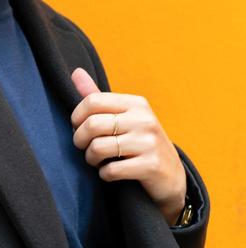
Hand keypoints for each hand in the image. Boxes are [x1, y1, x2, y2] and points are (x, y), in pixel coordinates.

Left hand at [70, 67, 186, 224]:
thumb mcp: (123, 117)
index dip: (76, 117)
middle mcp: (144, 119)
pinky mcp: (151, 166)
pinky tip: (110, 173)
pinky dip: (104, 174)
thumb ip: (97, 97)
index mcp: (136, 104)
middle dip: (80, 140)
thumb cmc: (140, 143)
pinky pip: (111, 170)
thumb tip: (76, 72)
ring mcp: (149, 142)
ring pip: (98, 148)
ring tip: (98, 160)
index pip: (92, 101)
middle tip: (85, 148)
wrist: (171, 175)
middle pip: (92, 125)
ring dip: (91, 159)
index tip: (78, 128)